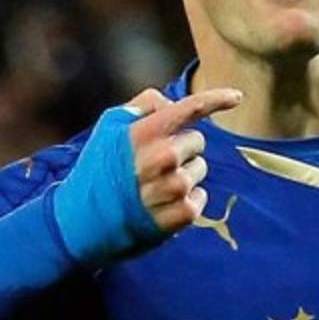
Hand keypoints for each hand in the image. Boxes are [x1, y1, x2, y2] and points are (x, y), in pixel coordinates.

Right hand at [51, 86, 240, 265]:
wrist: (82, 223)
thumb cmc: (97, 169)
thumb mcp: (108, 127)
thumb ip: (143, 105)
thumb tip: (172, 103)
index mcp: (144, 133)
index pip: (190, 108)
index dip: (217, 99)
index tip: (237, 96)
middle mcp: (162, 158)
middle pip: (197, 141)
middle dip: (181, 148)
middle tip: (154, 163)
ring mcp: (174, 188)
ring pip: (201, 169)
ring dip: (184, 174)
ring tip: (154, 186)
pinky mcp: (182, 214)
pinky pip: (201, 196)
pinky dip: (186, 200)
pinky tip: (162, 205)